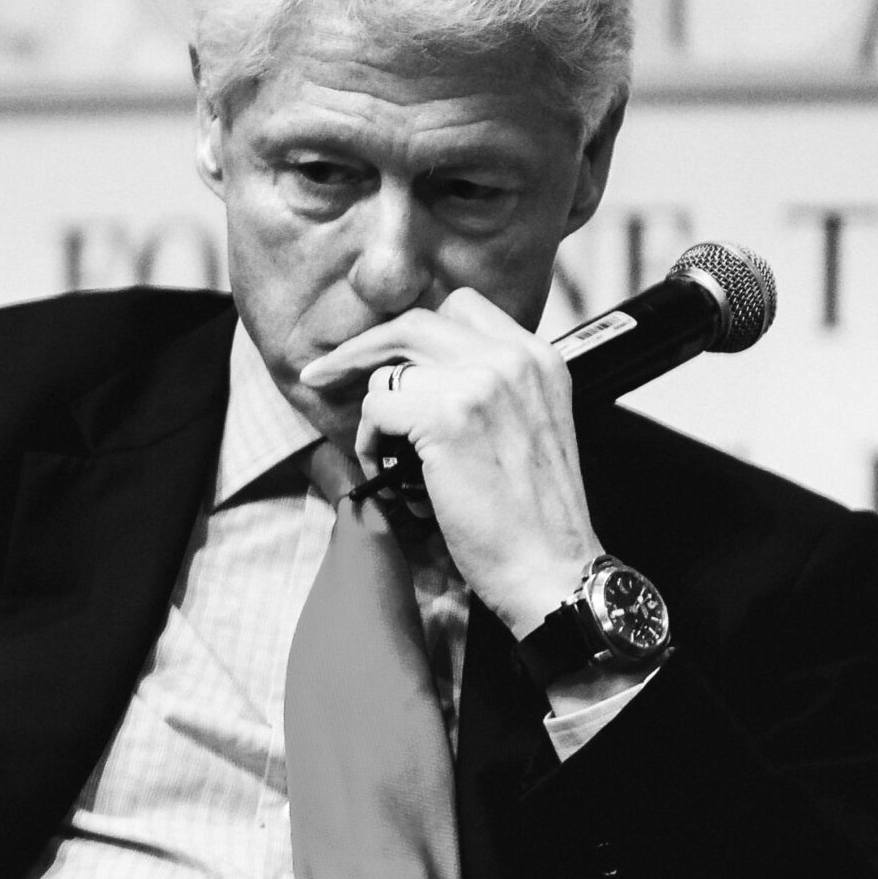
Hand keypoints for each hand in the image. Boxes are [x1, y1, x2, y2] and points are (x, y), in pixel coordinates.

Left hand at [299, 288, 603, 636]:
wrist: (553, 570)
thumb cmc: (534, 519)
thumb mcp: (528, 427)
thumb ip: (489, 389)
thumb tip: (418, 376)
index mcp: (538, 356)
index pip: (459, 308)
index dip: (409, 332)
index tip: (378, 354)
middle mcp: (513, 357)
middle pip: (414, 322)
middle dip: (361, 347)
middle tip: (324, 374)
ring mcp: (481, 381)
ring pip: (389, 368)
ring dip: (374, 416)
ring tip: (386, 459)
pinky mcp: (448, 415)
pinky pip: (377, 407)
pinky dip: (369, 443)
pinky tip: (390, 475)